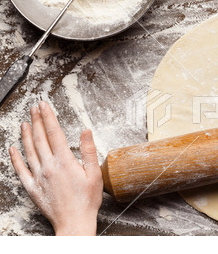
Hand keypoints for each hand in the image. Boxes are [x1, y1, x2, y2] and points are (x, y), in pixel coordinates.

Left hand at [9, 101, 102, 235]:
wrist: (74, 222)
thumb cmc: (87, 200)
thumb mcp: (95, 174)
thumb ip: (89, 151)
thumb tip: (86, 131)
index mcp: (64, 161)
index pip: (53, 133)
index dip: (48, 117)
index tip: (44, 105)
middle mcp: (49, 166)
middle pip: (39, 138)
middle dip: (36, 120)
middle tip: (34, 107)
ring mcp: (38, 177)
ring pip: (29, 150)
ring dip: (25, 134)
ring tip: (24, 122)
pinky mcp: (32, 187)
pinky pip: (20, 169)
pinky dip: (15, 157)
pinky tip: (13, 148)